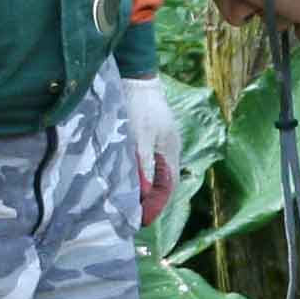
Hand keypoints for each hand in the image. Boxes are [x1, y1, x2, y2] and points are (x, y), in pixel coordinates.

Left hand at [121, 76, 180, 229]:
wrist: (137, 79)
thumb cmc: (140, 107)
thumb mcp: (139, 137)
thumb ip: (142, 164)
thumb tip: (143, 193)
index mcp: (171, 152)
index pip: (168, 187)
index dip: (157, 205)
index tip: (141, 220)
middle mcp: (170, 150)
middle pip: (164, 183)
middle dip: (151, 201)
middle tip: (132, 215)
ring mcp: (161, 144)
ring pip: (156, 174)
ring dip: (145, 189)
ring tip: (128, 203)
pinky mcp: (151, 139)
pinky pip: (149, 164)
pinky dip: (141, 176)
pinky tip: (128, 181)